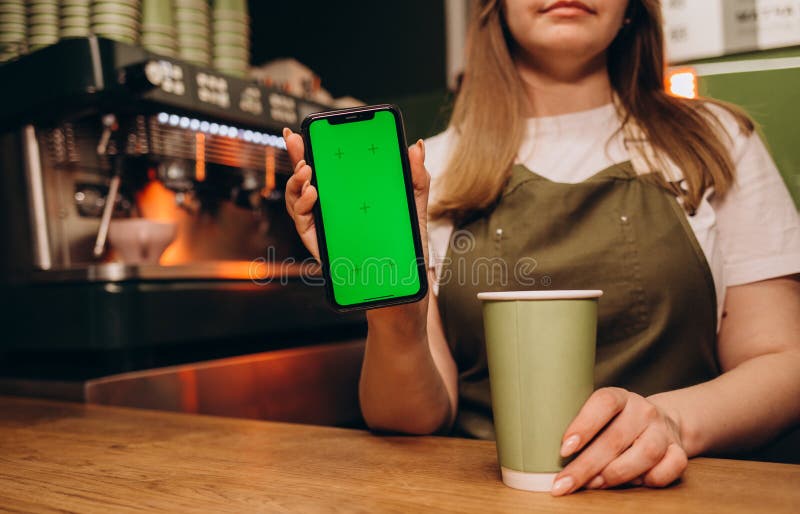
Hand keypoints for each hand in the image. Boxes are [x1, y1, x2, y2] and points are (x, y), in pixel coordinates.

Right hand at [282, 127, 430, 265]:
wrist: (401, 282)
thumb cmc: (403, 245)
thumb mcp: (413, 206)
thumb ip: (415, 176)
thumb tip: (415, 147)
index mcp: (350, 193)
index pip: (327, 165)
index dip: (311, 146)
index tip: (302, 129)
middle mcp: (332, 206)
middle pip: (306, 177)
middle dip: (296, 156)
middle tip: (300, 143)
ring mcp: (323, 223)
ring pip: (297, 197)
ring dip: (297, 181)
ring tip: (308, 171)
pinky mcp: (320, 241)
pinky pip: (302, 221)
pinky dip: (303, 205)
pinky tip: (313, 194)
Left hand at [551, 387, 687, 495]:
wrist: (662, 423)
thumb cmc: (617, 424)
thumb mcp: (599, 417)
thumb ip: (581, 429)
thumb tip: (550, 457)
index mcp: (619, 397)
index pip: (603, 403)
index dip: (583, 425)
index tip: (563, 448)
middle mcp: (642, 411)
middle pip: (615, 438)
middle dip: (586, 465)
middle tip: (564, 483)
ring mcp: (663, 431)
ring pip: (645, 453)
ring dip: (616, 474)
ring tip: (594, 485)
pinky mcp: (679, 450)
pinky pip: (670, 468)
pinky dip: (651, 479)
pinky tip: (633, 484)